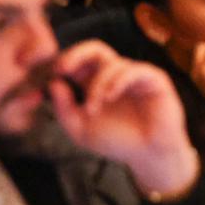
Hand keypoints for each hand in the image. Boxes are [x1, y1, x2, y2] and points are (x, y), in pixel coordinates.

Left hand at [49, 41, 198, 200]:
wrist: (148, 155)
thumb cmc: (117, 141)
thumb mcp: (81, 129)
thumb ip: (65, 108)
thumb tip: (54, 83)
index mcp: (97, 83)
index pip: (79, 61)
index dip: (64, 63)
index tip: (51, 75)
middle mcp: (116, 75)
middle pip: (96, 49)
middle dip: (76, 54)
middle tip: (62, 68)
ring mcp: (136, 75)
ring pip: (112, 64)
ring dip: (97, 85)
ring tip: (93, 110)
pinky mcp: (154, 79)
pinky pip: (134, 70)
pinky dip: (117, 81)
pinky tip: (110, 97)